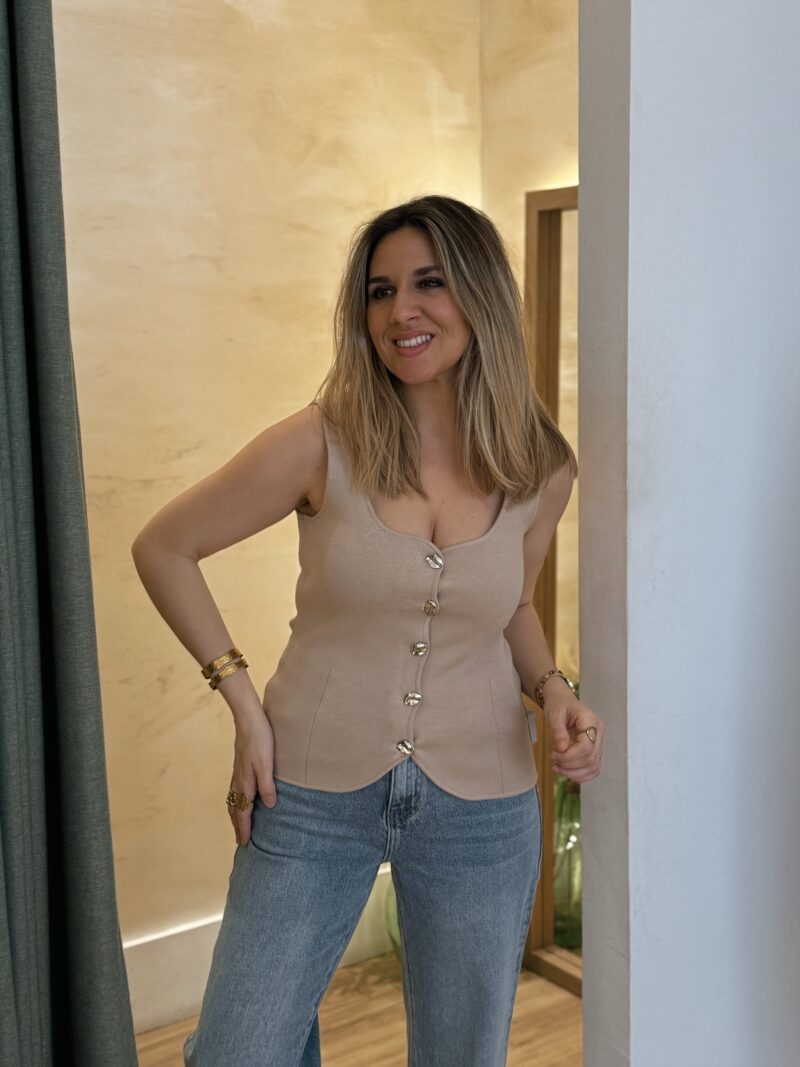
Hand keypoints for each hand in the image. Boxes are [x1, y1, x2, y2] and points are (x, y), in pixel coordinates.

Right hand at [228, 708, 277, 846]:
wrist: (248, 719)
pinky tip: (240, 799)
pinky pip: (234, 790)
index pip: (243, 812)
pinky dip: (235, 802)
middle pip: (235, 809)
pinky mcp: (239, 766)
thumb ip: (267, 785)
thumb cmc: (260, 740)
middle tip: (240, 841)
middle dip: (237, 826)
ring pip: (233, 800)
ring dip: (235, 815)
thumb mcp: (267, 763)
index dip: (244, 828)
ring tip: (238, 825)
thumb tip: (269, 806)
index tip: (244, 843)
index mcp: (245, 783)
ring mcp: (237, 773)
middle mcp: (238, 780)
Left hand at [544, 690, 603, 783]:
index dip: (570, 756)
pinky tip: (567, 772)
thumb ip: (558, 731)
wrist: (563, 701)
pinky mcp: (594, 749)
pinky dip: (581, 774)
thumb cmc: (559, 705)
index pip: (586, 747)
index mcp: (591, 721)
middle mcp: (599, 732)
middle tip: (554, 761)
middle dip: (570, 765)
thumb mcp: (554, 714)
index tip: (554, 754)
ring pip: (594, 766)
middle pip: (590, 758)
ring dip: (575, 773)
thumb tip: (561, 749)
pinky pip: (593, 767)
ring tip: (558, 768)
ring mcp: (598, 742)